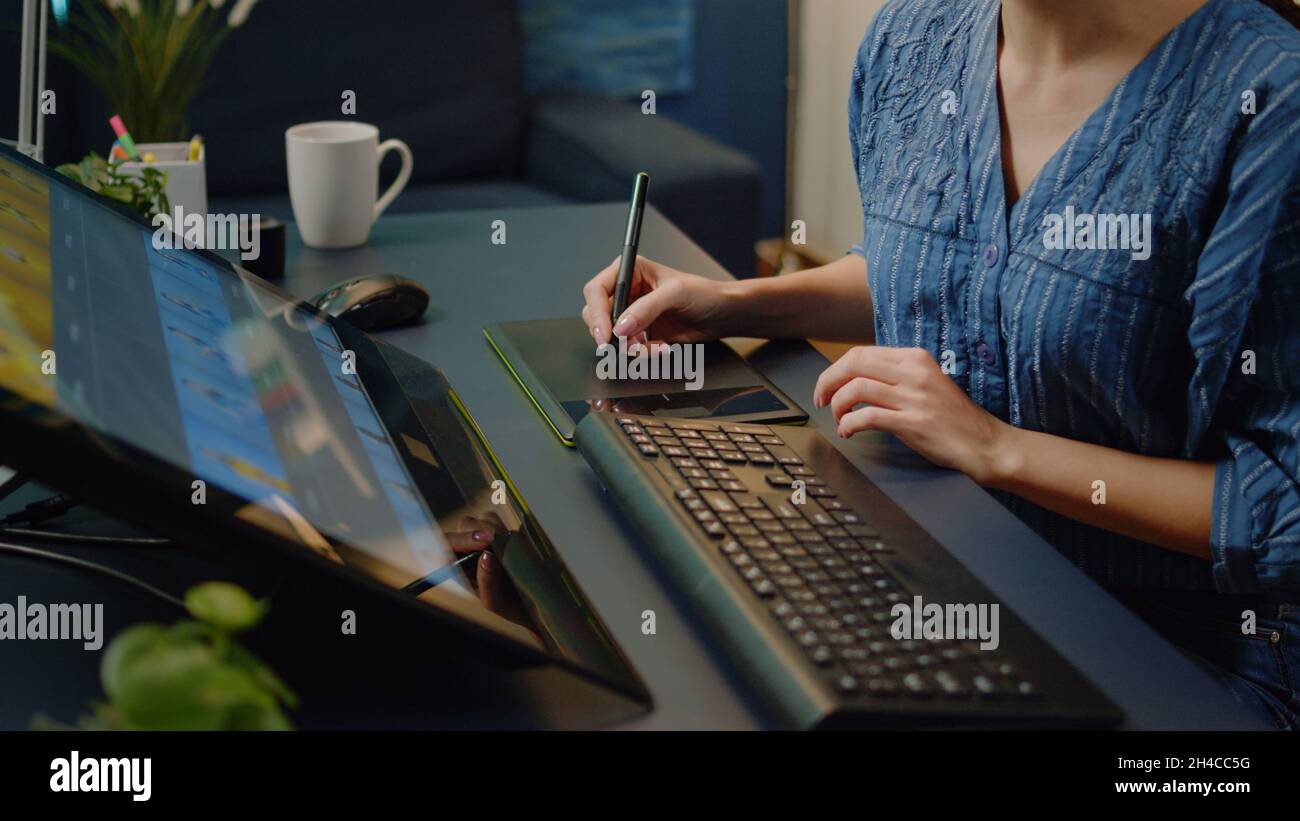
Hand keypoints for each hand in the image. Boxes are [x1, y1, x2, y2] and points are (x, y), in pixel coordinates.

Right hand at [581, 256, 738, 346]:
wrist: (722, 315)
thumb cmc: (704, 293)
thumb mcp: (675, 293)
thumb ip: (646, 309)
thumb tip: (620, 328)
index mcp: (629, 271)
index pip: (596, 290)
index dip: (596, 313)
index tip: (605, 334)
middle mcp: (626, 292)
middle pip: (595, 315)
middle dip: (609, 334)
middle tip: (625, 345)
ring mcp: (631, 315)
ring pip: (610, 337)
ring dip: (630, 347)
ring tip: (655, 346)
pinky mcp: (640, 334)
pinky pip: (628, 349)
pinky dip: (643, 353)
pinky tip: (663, 348)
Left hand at [812, 346, 1014, 484]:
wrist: (985, 443)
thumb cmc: (953, 418)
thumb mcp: (926, 384)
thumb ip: (896, 377)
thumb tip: (856, 379)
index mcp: (915, 358)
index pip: (861, 353)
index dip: (835, 369)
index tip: (826, 386)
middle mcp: (914, 372)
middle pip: (853, 364)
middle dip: (827, 382)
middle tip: (820, 400)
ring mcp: (914, 397)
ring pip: (856, 389)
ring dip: (837, 405)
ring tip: (838, 419)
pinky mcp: (913, 423)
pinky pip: (867, 417)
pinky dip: (849, 424)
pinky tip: (848, 432)